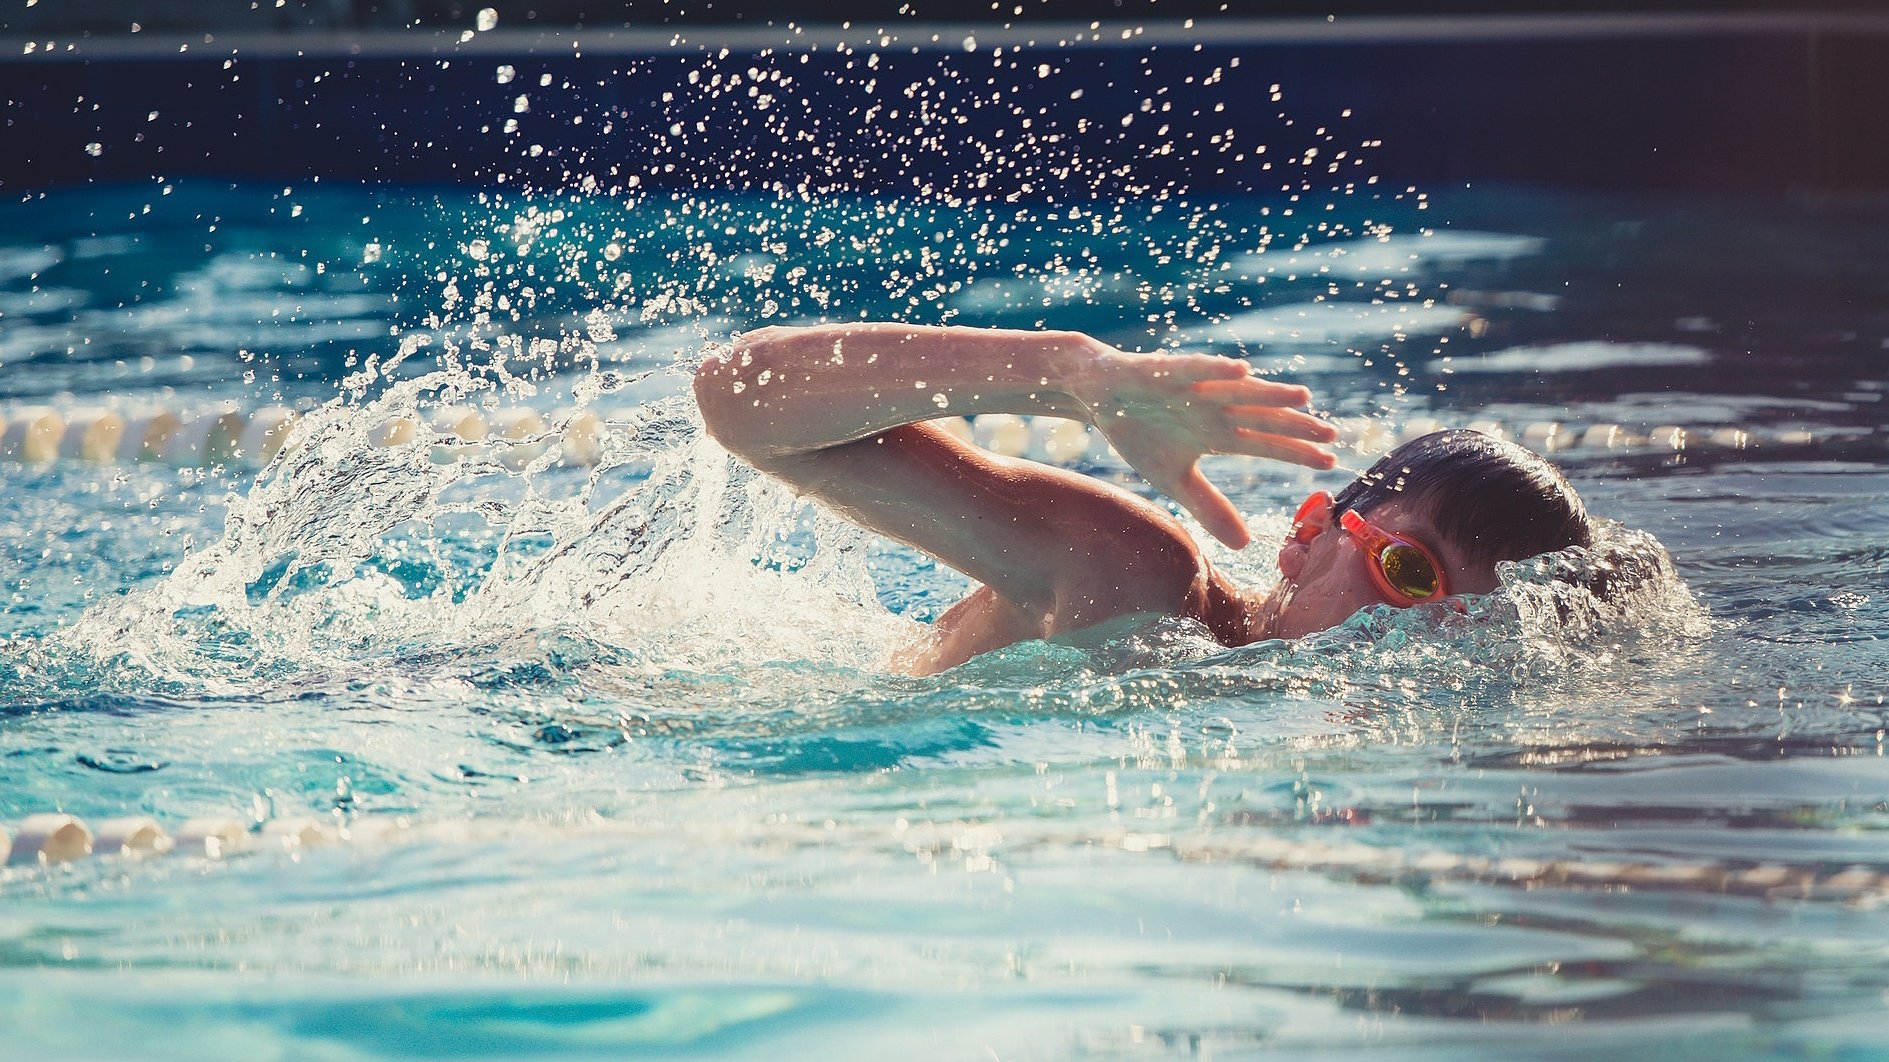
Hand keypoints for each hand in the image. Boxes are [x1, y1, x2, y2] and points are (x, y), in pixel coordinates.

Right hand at [1073, 347, 1337, 548]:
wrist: (1098, 396)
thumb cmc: (1139, 432)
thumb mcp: (1175, 479)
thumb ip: (1209, 507)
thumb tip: (1245, 544)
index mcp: (1218, 434)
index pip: (1265, 443)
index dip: (1296, 452)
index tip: (1330, 463)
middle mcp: (1215, 408)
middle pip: (1261, 417)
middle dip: (1295, 425)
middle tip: (1332, 434)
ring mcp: (1194, 387)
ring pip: (1238, 391)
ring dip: (1268, 394)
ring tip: (1302, 399)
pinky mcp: (1166, 370)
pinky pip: (1195, 368)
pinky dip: (1216, 369)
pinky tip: (1241, 370)